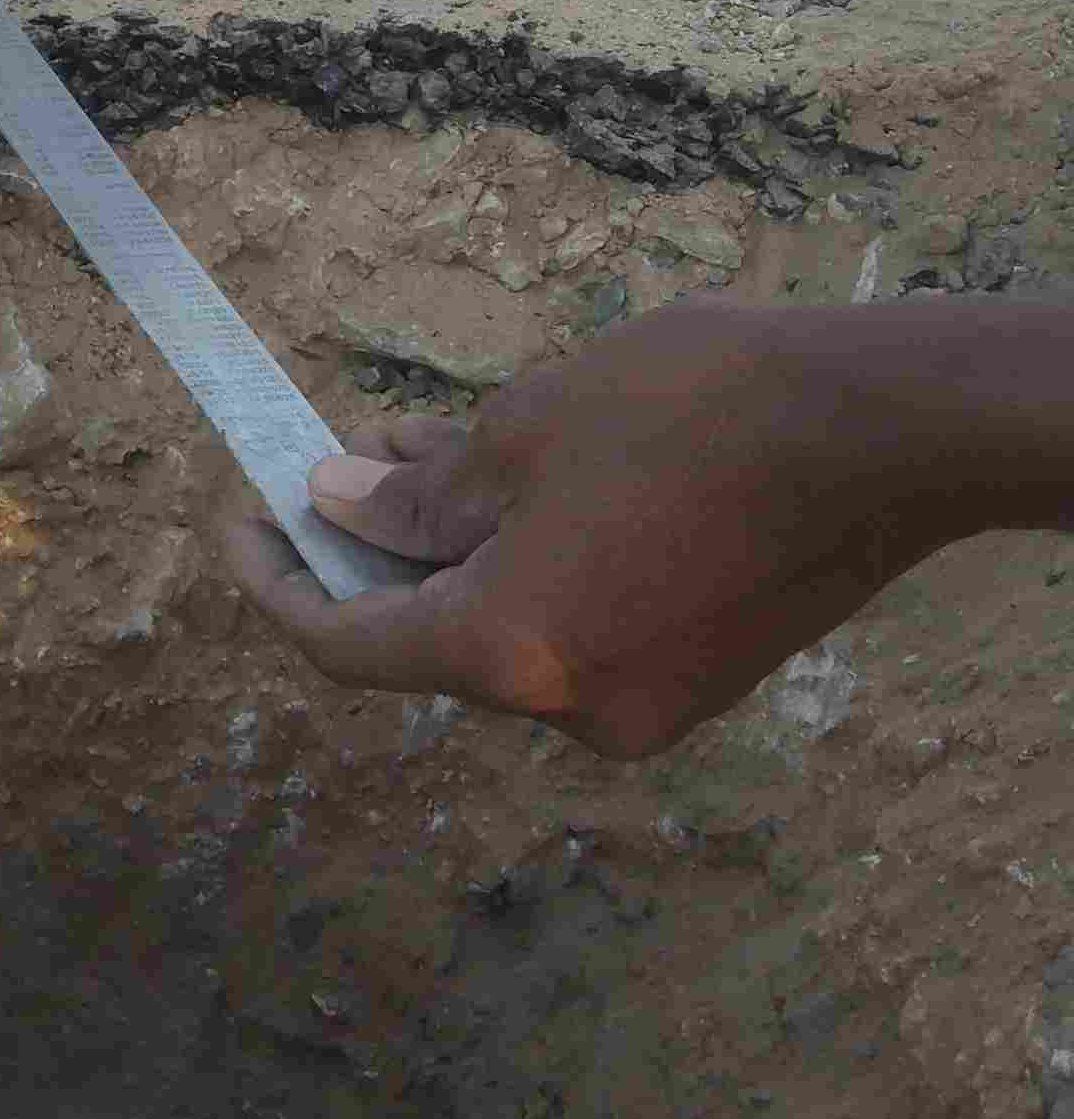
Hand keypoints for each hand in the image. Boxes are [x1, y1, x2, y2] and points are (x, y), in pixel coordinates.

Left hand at [223, 298, 1073, 759]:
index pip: (345, 643)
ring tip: (433, 448)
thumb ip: (420, 492)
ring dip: (452, 554)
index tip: (237, 515)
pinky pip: (571, 634)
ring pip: (502, 633)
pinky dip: (526, 571)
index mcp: (511, 653)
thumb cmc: (701, 409)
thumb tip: (342, 510)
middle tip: (343, 453)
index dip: (273, 579)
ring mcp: (642, 705)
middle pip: (424, 640)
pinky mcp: (695, 679)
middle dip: (370, 550)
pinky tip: (527, 489)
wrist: (881, 430)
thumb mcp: (525, 427)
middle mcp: (570, 709)